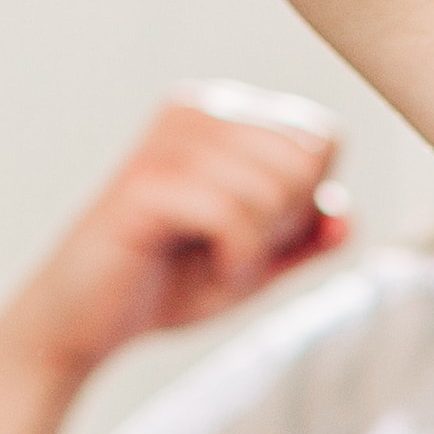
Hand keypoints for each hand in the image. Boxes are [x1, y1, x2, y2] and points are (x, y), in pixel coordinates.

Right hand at [0, 90, 348, 387]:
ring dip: (258, 248)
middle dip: (286, 224)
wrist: (86, 323)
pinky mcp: (143, 183)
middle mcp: (196, 111)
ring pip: (274, 186)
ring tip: (216, 263)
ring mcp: (166, 142)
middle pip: (305, 158)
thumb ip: (307, 239)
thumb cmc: (169, 283)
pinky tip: (209, 272)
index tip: (261, 233)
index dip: (310, 200)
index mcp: (224, 114)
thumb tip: (347, 215)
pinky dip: (237, 260)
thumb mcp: (258, 262)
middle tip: (236, 253)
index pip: (322, 136)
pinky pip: (232, 214)